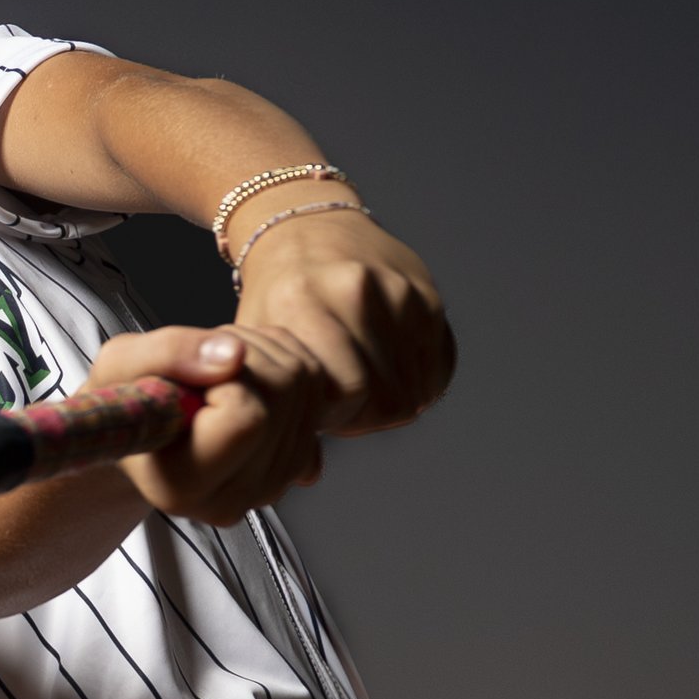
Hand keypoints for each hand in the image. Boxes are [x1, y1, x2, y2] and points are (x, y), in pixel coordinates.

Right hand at [79, 320, 335, 527]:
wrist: (142, 436)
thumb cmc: (124, 402)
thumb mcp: (120, 365)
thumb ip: (171, 354)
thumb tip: (234, 355)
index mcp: (184, 487)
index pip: (247, 416)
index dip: (225, 378)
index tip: (192, 382)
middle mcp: (234, 499)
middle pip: (285, 394)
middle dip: (249, 355)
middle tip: (205, 366)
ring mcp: (270, 487)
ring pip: (307, 386)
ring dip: (268, 353)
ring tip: (220, 372)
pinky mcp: (295, 465)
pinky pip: (318, 391)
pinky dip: (287, 365)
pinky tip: (247, 382)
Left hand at [229, 210, 454, 440]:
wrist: (304, 226)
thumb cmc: (278, 293)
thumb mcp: (258, 346)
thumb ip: (276, 410)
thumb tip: (307, 472)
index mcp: (305, 303)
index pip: (351, 395)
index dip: (341, 417)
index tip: (326, 408)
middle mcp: (356, 291)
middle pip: (389, 399)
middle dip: (367, 414)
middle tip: (345, 398)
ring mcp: (399, 289)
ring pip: (417, 387)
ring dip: (393, 397)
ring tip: (364, 377)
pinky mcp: (428, 292)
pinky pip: (440, 365)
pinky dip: (419, 378)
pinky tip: (390, 364)